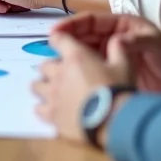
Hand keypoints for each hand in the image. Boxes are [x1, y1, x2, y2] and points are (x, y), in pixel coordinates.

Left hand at [31, 29, 133, 143]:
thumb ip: (118, 50)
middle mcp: (60, 73)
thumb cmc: (119, 92)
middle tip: (63, 74)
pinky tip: (53, 110)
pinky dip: (43, 108)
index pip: (58, 39)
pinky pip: (38, 108)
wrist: (114, 121)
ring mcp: (53, 95)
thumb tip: (117, 40)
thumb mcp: (124, 66)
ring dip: (44, 86)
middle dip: (52, 68)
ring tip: (54, 92)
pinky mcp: (51, 114)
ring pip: (36, 85)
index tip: (60, 43)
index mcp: (76, 57)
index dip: (58, 40)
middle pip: (44, 65)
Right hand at [53, 13, 160, 93]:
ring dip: (70, 56)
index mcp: (122, 24)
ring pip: (85, 52)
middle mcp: (114, 37)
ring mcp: (112, 55)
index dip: (73, 24)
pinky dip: (80, 71)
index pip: (92, 20)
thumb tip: (115, 41)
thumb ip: (137, 41)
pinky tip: (69, 78)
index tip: (56, 31)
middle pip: (84, 36)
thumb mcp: (157, 46)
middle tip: (50, 50)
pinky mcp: (112, 71)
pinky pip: (92, 68)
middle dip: (66, 40)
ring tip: (55, 64)